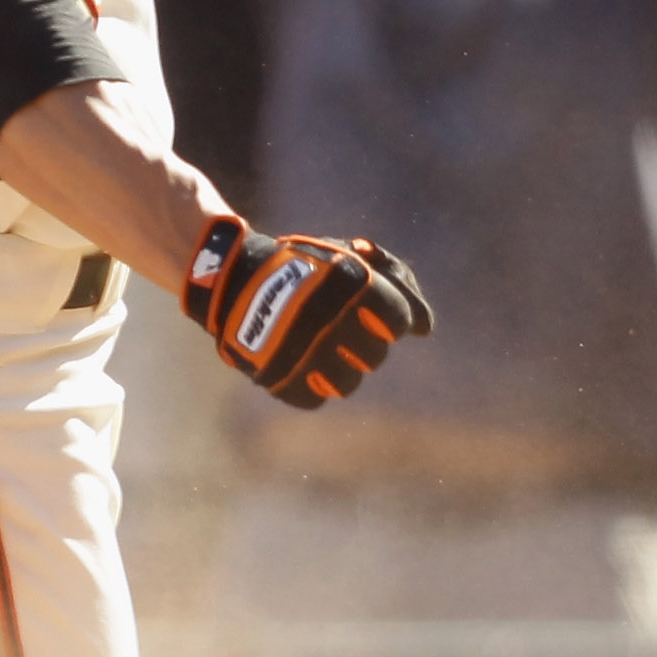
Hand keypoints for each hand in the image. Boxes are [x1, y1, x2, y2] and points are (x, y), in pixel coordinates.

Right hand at [181, 216, 431, 407]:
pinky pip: (314, 398)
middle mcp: (331, 320)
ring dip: (340, 368)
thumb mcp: (347, 258)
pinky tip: (300, 362)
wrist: (232, 278)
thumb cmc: (303, 267)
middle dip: (364, 343)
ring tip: (320, 349)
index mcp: (351, 285)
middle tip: (340, 329)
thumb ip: (395, 283)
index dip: (390, 319)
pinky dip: (310, 384)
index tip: (373, 314)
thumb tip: (425, 329)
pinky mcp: (280, 380)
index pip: (397, 320)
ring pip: (348, 384)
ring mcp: (304, 353)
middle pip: (375, 356)